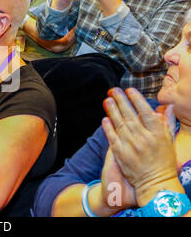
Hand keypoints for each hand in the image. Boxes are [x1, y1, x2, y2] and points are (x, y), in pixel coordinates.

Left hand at [101, 87, 177, 205]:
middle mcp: (143, 138)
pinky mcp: (120, 153)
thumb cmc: (164, 162)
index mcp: (157, 134)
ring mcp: (131, 146)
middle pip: (130, 115)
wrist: (155, 184)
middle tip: (114, 90)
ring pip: (119, 124)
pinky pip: (112, 136)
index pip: (146, 112)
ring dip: (112, 110)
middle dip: (121, 101)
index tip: (130, 90)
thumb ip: (166, 123)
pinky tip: (105, 118)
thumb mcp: (169, 141)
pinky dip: (108, 127)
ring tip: (107, 99)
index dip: (137, 100)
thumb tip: (167, 107)